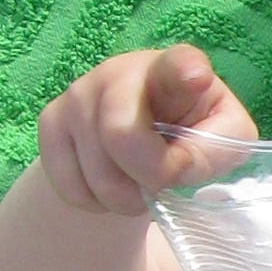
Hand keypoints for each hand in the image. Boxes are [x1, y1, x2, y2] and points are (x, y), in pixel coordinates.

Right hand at [33, 45, 257, 212]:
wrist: (133, 145)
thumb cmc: (187, 136)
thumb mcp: (220, 142)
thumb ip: (215, 151)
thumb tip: (178, 166)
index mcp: (174, 71)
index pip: (178, 65)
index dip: (185, 72)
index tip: (196, 76)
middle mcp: (120, 72)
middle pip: (122, 135)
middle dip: (149, 178)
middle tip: (162, 183)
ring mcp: (79, 94)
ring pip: (98, 175)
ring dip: (126, 200)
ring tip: (138, 185)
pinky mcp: (50, 122)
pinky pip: (71, 188)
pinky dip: (96, 205)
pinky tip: (110, 184)